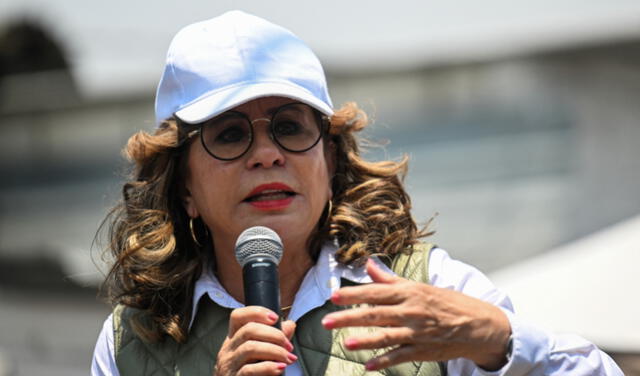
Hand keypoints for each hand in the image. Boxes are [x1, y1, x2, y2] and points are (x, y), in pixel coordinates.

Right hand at [214, 306, 296, 375]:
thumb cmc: (251, 373)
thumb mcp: (261, 353)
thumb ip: (275, 339)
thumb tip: (289, 325)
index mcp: (234, 339)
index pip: (238, 316)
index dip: (257, 312)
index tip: (275, 318)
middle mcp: (228, 349)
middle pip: (248, 330)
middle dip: (274, 334)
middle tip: (288, 345)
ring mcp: (229, 365)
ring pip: (250, 348)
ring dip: (275, 351)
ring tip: (288, 358)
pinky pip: (250, 370)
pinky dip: (268, 367)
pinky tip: (280, 368)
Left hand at [321, 259, 510, 370]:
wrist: (478, 324)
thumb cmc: (445, 302)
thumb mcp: (419, 287)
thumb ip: (390, 279)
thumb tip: (368, 264)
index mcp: (410, 292)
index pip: (376, 292)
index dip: (354, 294)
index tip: (333, 296)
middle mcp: (412, 311)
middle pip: (376, 314)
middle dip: (350, 317)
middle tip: (327, 321)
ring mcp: (418, 332)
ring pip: (387, 336)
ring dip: (365, 341)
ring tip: (345, 343)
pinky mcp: (423, 350)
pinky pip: (400, 356)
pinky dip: (384, 362)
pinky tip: (368, 366)